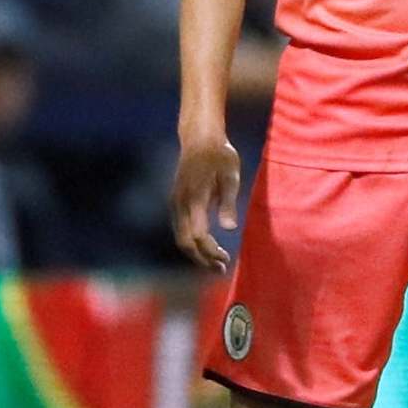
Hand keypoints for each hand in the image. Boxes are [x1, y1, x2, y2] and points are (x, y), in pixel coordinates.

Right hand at [171, 135, 241, 271]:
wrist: (199, 138)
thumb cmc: (219, 155)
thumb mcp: (231, 175)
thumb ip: (228, 202)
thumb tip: (230, 228)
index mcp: (194, 197)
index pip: (198, 235)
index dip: (210, 251)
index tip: (226, 260)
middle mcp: (180, 203)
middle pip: (185, 242)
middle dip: (202, 259)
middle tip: (221, 269)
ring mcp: (176, 203)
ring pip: (181, 238)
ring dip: (197, 253)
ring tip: (216, 263)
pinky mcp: (176, 202)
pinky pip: (180, 230)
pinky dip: (192, 243)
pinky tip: (206, 247)